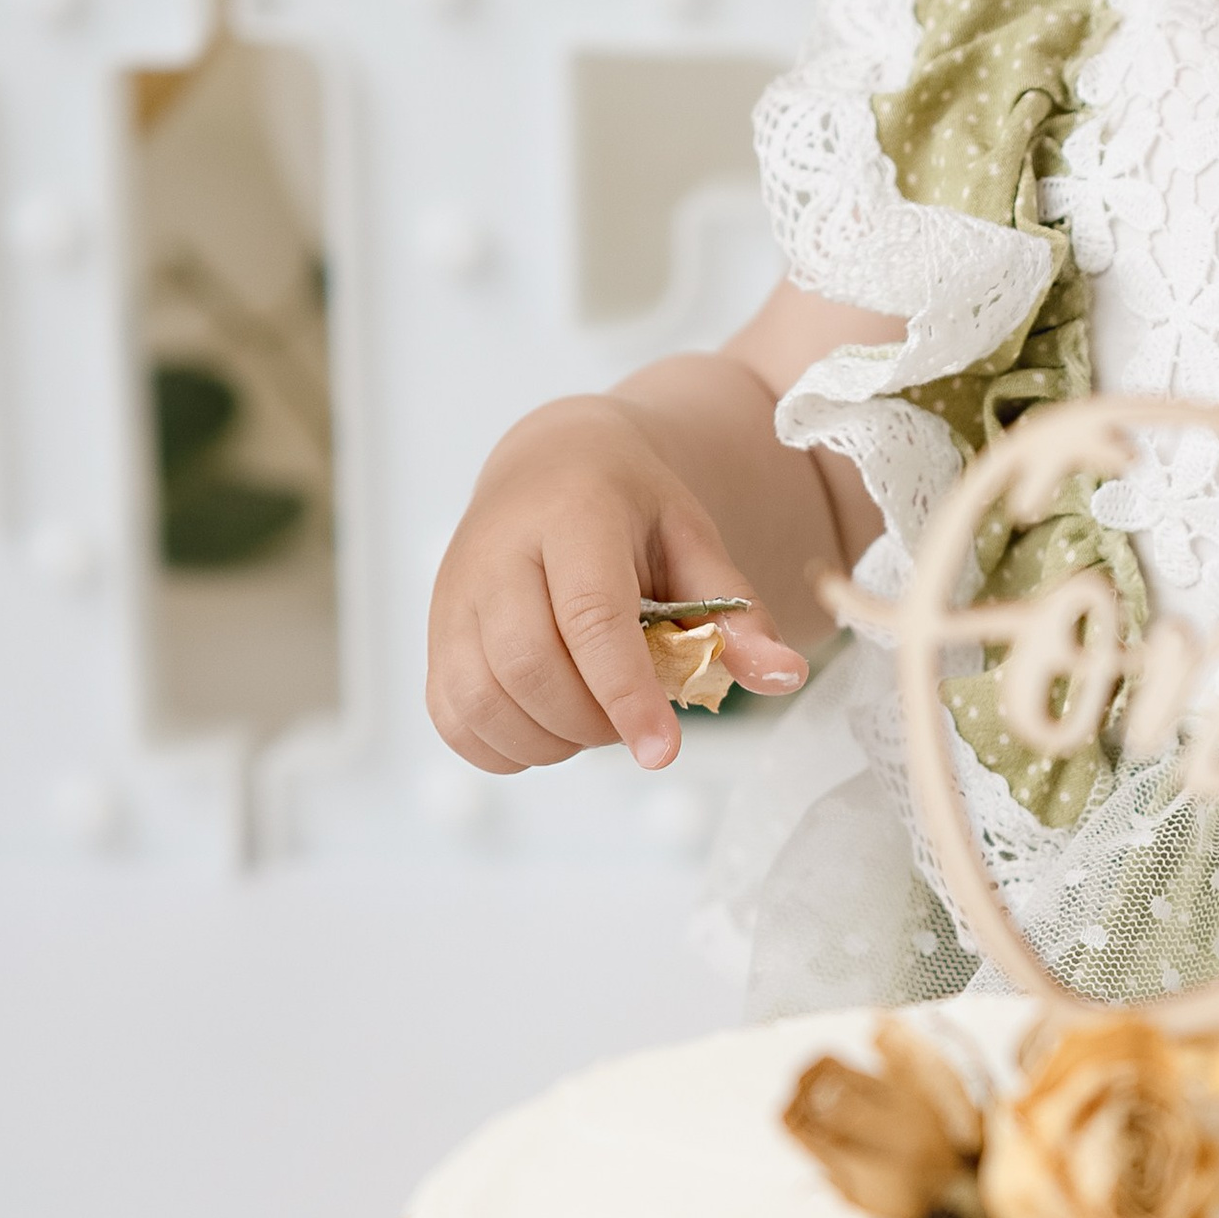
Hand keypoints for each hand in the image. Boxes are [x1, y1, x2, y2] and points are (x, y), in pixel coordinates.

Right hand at [427, 395, 806, 776]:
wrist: (551, 467)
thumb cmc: (631, 510)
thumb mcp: (695, 541)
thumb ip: (735, 612)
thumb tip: (785, 677)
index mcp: (572, 513)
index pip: (588, 616)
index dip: (625, 692)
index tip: (662, 750)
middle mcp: (495, 551)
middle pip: (528, 666)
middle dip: (593, 719)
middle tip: (636, 715)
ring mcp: (454, 595)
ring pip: (482, 700)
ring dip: (551, 738)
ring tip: (595, 715)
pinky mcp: (434, 635)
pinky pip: (453, 718)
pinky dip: (506, 746)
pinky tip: (551, 724)